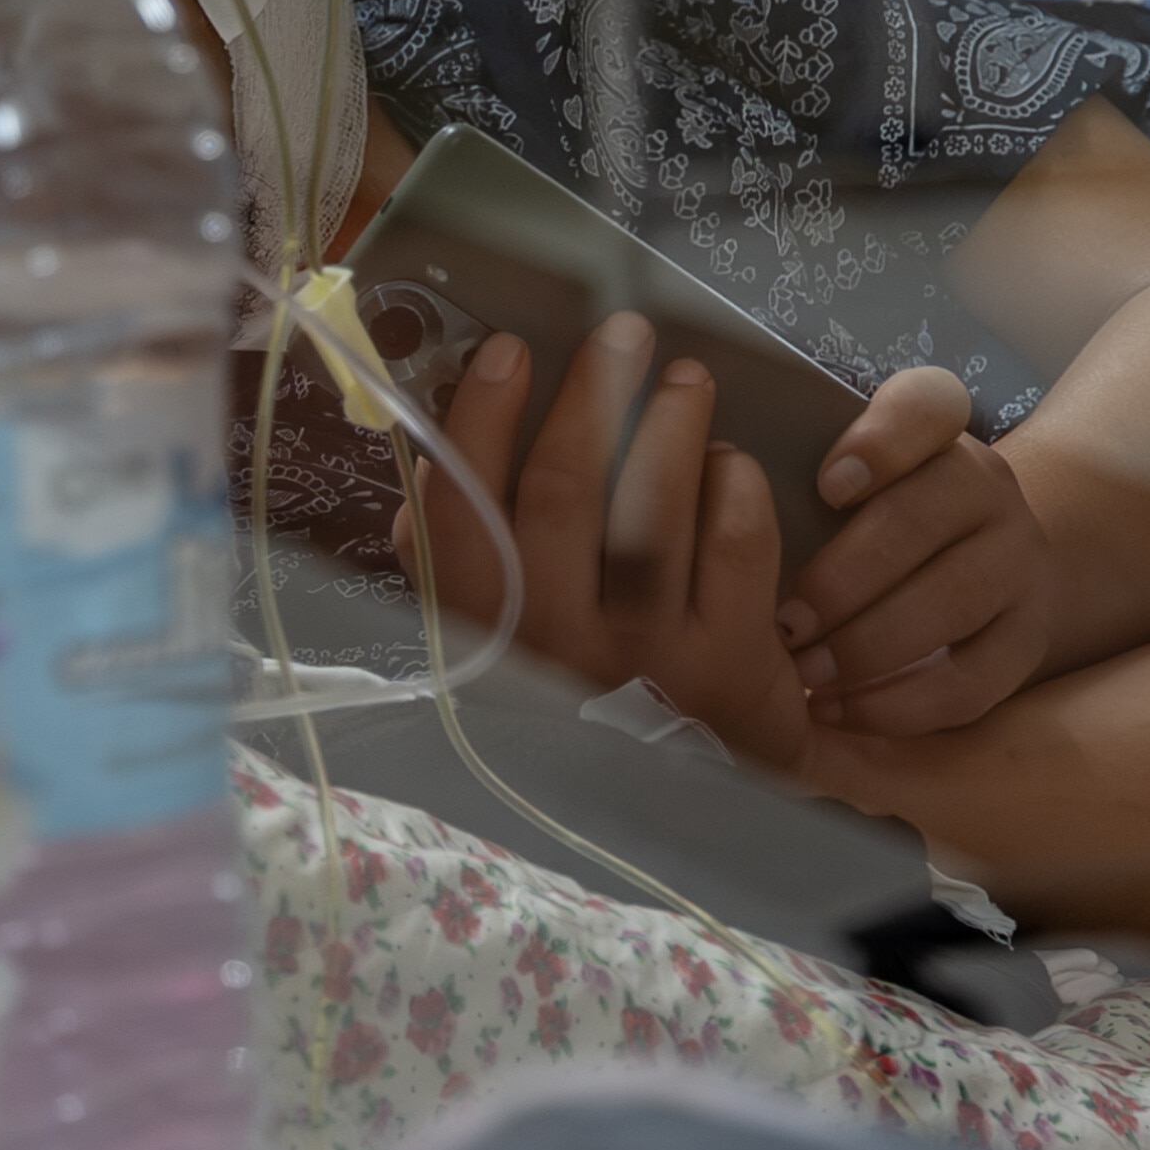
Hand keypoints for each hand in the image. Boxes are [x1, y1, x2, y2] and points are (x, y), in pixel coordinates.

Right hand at [397, 314, 809, 772]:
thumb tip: (414, 484)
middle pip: (565, 491)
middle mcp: (556, 649)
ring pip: (655, 509)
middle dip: (594, 394)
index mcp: (484, 637)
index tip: (509, 350)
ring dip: (671, 425)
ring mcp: (648, 659)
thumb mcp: (494, 655)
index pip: (462, 514)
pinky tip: (728, 466)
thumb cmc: (577, 708)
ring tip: (686, 378)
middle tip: (623, 333)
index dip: (481, 421)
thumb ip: (449, 574)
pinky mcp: (733, 665)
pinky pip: (735, 545)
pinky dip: (733, 489)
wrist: (681, 815)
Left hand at [773, 366, 1056, 738]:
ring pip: (950, 600)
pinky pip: (970, 681)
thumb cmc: (877, 525)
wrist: (986, 576)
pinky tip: (839, 708)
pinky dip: (898, 704)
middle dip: (844, 576)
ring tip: (806, 670)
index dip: (880, 443)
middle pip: (923, 516)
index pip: (928, 406)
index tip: (825, 486)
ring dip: (867, 644)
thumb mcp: (848, 483)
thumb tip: (709, 471)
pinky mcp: (1025, 641)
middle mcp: (989, 491)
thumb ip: (795, 469)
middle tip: (785, 622)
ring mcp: (1018, 565)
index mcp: (940, 436)